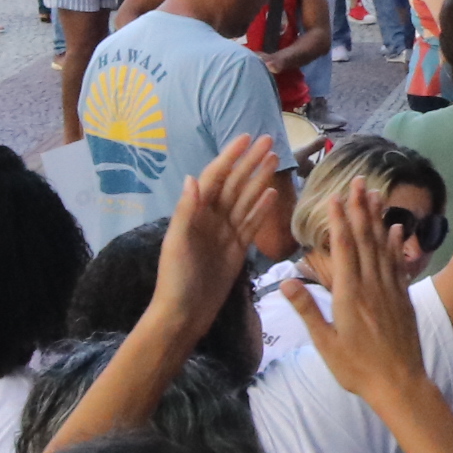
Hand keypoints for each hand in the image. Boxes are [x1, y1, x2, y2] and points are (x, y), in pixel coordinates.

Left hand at [154, 137, 284, 342]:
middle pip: (234, 183)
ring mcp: (225, 233)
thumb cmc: (177, 279)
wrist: (184, 313)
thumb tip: (193, 177)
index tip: (247, 138)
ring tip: (275, 160)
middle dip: (250, 161)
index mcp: (195, 212)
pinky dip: (261, 207)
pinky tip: (271, 194)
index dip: (231, 157)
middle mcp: (211, 218)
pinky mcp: (236, 249)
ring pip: (245, 199)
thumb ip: (187, 210)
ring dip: (259, 179)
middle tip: (270, 140)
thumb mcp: (178, 243)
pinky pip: (251, 223)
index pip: (216, 177)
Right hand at [283, 181, 435, 409]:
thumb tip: (284, 283)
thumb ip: (307, 311)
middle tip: (359, 182)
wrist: (399, 383)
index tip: (335, 198)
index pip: (343, 250)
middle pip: (364, 240)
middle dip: (360, 210)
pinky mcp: (402, 298)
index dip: (339, 222)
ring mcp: (390, 290)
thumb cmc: (356, 368)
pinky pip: (398, 264)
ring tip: (376, 195)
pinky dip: (396, 244)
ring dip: (378, 219)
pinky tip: (397, 228)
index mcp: (349, 295)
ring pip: (383, 247)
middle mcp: (371, 286)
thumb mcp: (325, 343)